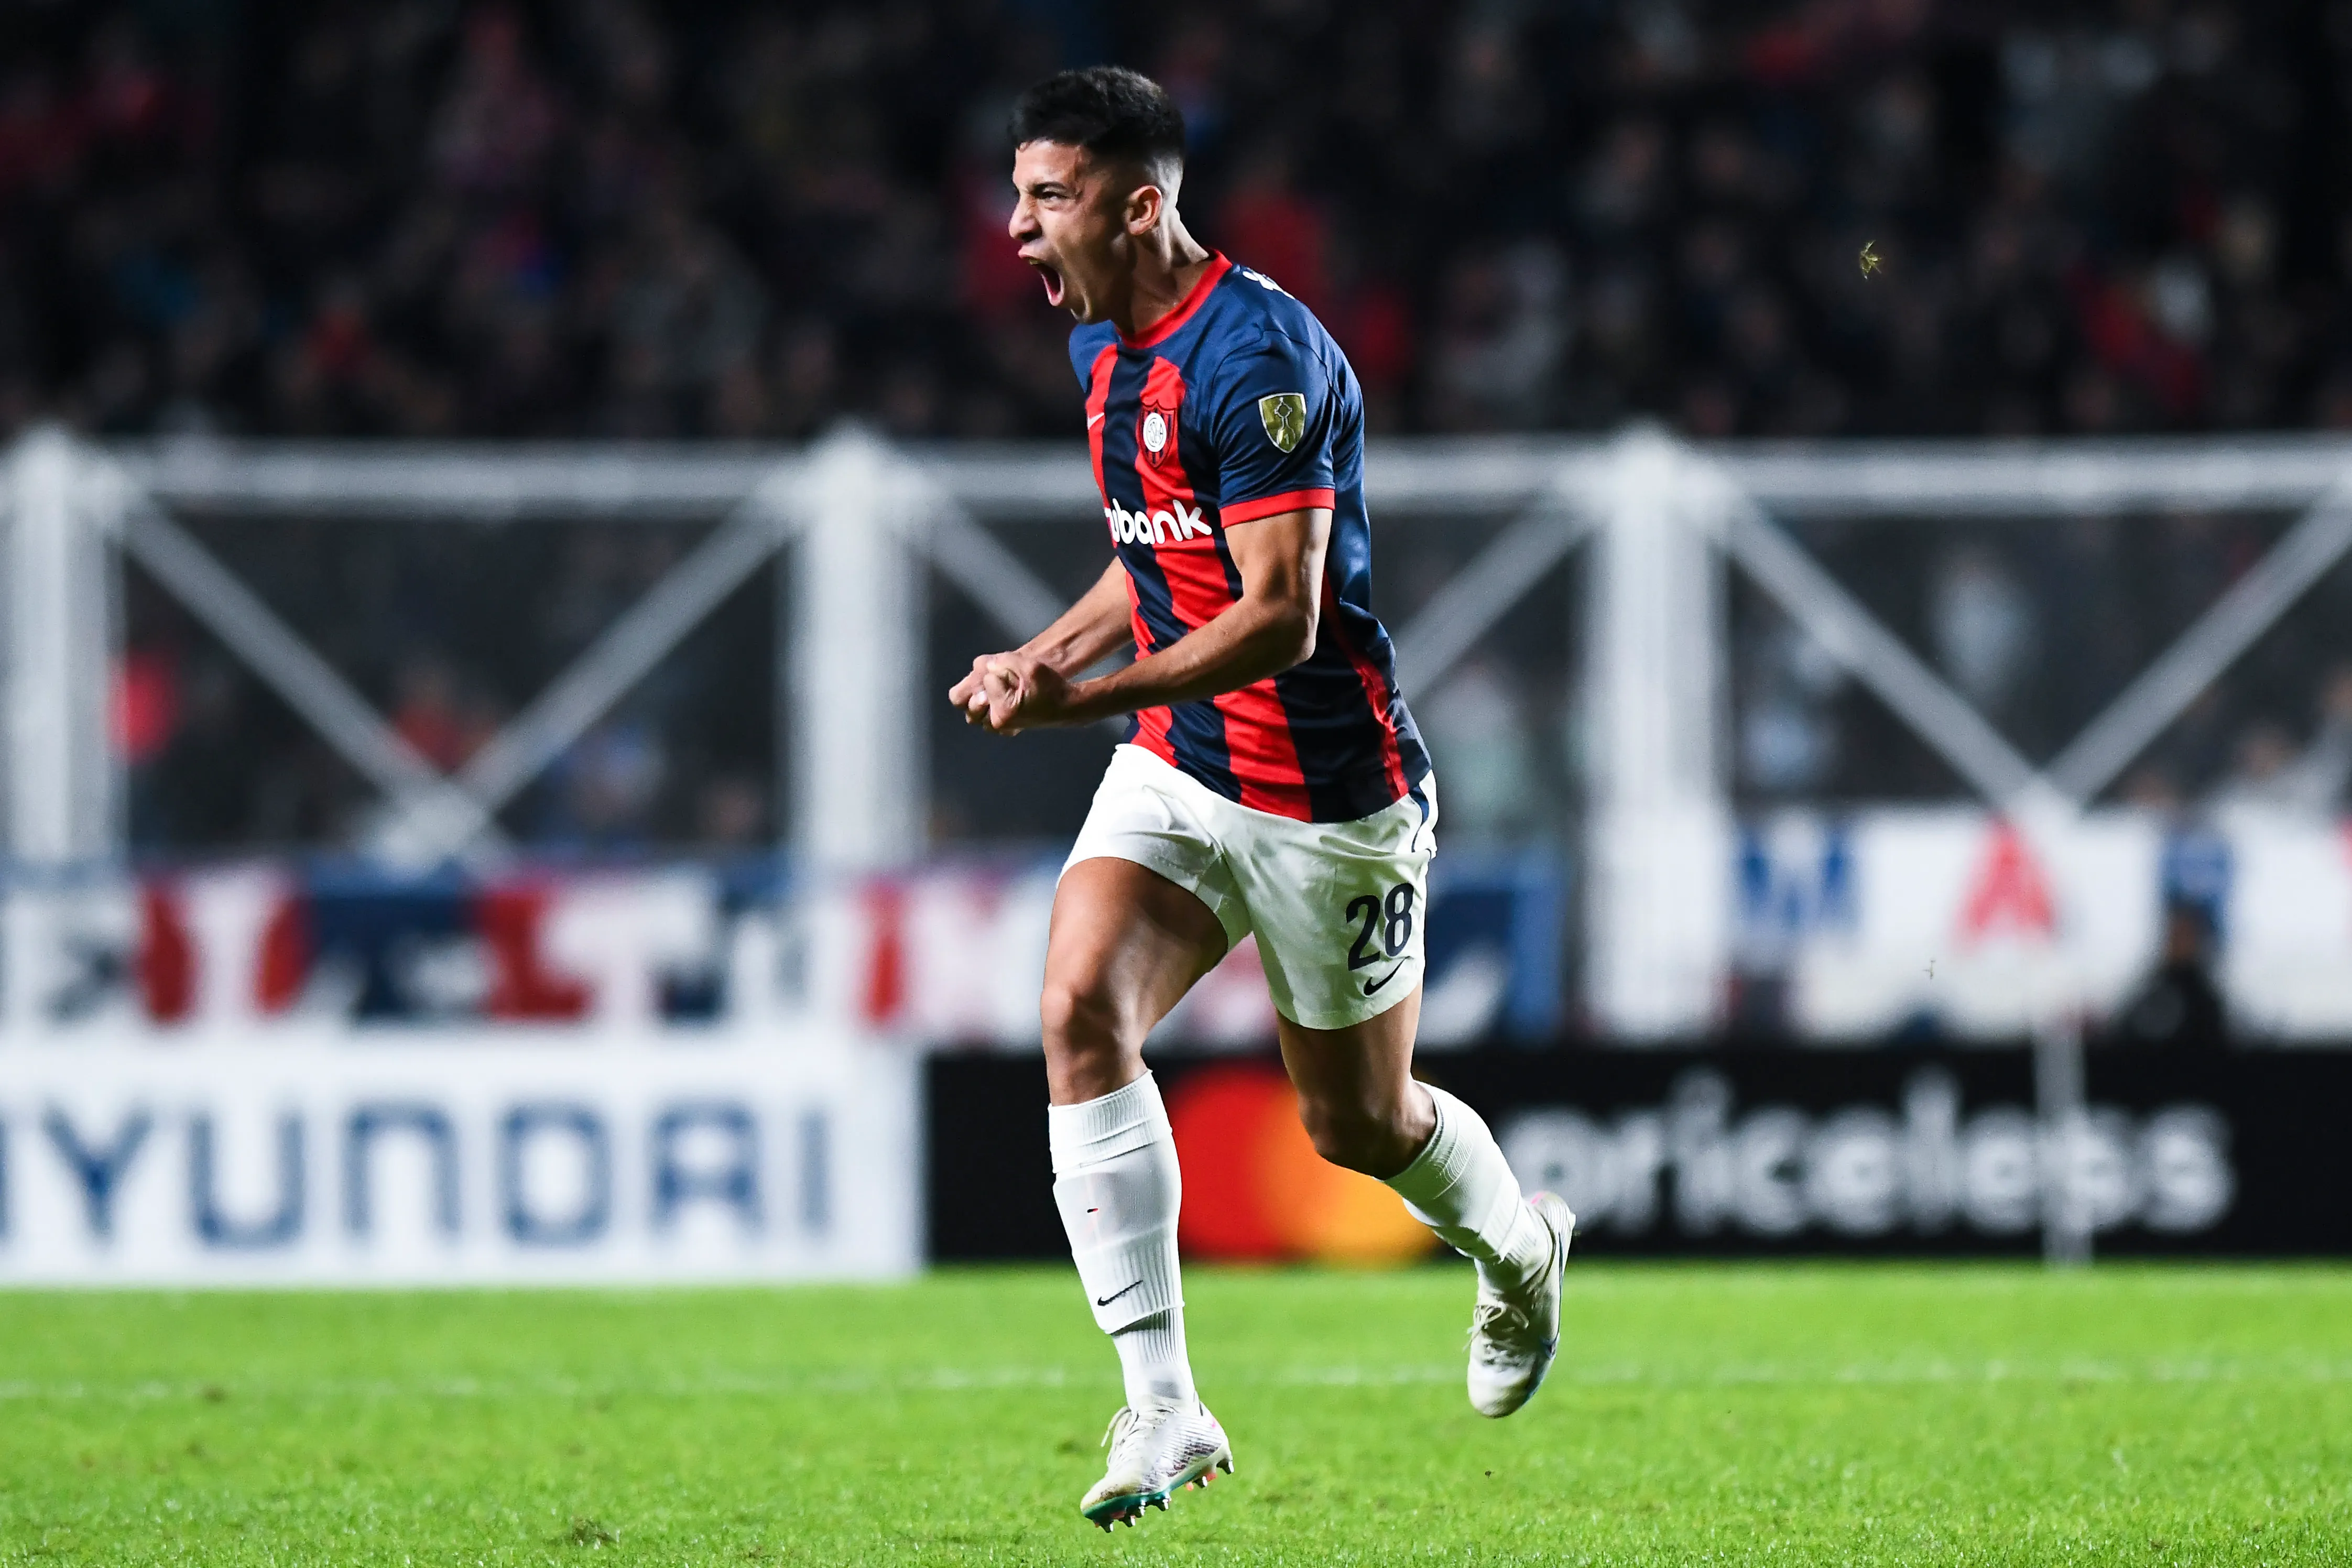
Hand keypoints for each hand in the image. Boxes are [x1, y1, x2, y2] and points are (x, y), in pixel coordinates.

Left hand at [948, 651, 1079, 734]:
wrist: (1065, 707)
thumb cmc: (1051, 687)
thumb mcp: (1030, 667)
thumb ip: (1005, 662)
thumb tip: (986, 666)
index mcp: (1004, 710)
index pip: (986, 680)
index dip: (998, 672)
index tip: (1015, 677)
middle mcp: (997, 722)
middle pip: (970, 699)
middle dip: (983, 686)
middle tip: (999, 683)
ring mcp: (998, 728)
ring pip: (972, 709)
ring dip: (981, 697)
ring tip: (997, 691)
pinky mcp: (1001, 728)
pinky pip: (981, 716)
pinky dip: (986, 706)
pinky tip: (998, 699)